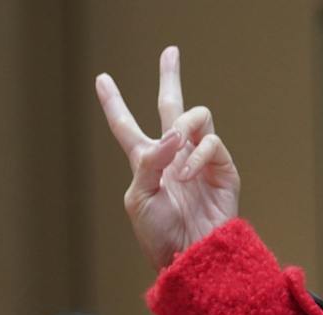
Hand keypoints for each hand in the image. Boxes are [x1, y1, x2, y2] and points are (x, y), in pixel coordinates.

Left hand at [96, 45, 239, 269]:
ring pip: (195, 116)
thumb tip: (174, 133)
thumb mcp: (140, 199)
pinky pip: (210, 142)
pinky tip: (188, 175)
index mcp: (145, 164)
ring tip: (178, 153)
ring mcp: (198, 158)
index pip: (127, 127)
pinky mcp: (221, 166)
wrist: (190, 256)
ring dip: (184, 127)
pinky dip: (197, 155)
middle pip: (170, 106)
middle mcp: (172, 155)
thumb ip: (150, 163)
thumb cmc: (158, 235)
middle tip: (169, 51)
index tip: (101, 80)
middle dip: (170, 77)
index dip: (113, 104)